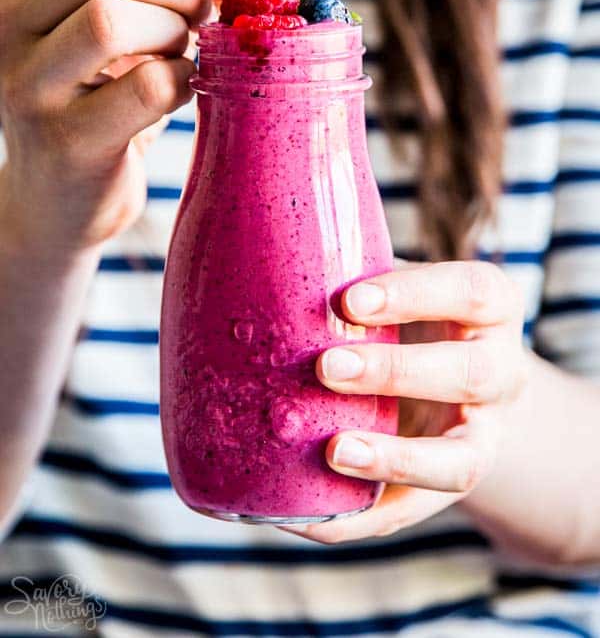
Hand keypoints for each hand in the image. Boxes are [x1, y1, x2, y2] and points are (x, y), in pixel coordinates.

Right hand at [0, 0, 291, 253]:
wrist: (61, 201)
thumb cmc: (109, 98)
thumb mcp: (138, 24)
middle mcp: (5, 20)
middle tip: (208, 19)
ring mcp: (26, 82)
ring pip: (113, 19)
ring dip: (177, 35)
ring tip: (183, 55)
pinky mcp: (64, 139)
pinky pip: (146, 86)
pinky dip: (183, 82)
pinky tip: (179, 93)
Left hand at [284, 261, 526, 542]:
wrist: (456, 381)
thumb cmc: (412, 316)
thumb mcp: (401, 288)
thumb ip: (358, 284)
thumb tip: (269, 270)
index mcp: (492, 309)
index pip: (472, 292)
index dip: (414, 295)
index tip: (349, 300)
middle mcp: (502, 372)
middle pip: (472, 374)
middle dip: (398, 372)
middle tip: (326, 366)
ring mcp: (485, 437)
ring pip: (460, 461)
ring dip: (394, 460)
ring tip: (333, 452)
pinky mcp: (447, 486)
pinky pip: (412, 513)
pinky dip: (358, 518)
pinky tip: (304, 516)